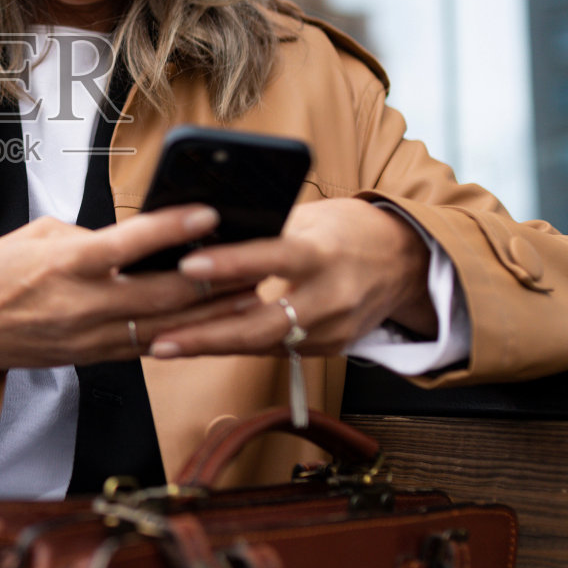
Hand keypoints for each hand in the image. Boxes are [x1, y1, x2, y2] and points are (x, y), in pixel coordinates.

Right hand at [0, 205, 257, 396]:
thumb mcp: (39, 236)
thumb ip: (90, 237)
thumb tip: (134, 238)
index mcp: (66, 265)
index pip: (130, 244)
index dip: (174, 228)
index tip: (210, 213)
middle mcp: (83, 305)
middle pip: (164, 294)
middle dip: (215, 278)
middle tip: (253, 258)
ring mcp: (91, 338)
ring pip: (166, 327)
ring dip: (212, 313)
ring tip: (251, 292)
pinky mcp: (94, 358)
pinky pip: (149, 346)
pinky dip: (184, 333)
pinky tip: (214, 322)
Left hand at [148, 198, 435, 358]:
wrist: (406, 262)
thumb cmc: (349, 229)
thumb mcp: (311, 217)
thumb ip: (267, 230)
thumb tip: (207, 232)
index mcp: (325, 253)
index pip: (273, 257)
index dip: (230, 264)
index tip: (188, 266)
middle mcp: (332, 297)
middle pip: (264, 325)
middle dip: (208, 335)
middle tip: (161, 339)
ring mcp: (333, 330)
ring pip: (264, 345)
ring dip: (214, 346)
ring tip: (166, 345)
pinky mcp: (330, 348)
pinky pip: (276, 350)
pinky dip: (238, 346)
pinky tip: (201, 344)